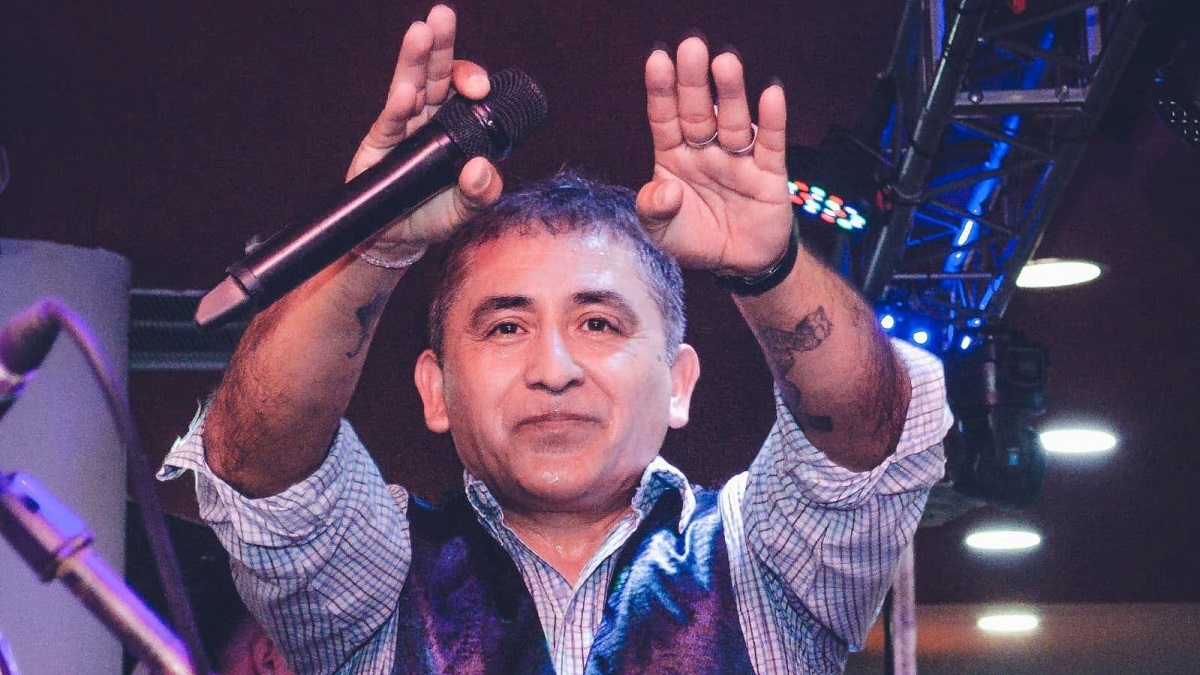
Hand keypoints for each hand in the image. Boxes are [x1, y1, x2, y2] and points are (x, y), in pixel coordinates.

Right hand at [347, 5, 503, 256]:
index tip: (480, 88)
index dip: (471, 79)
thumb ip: (483, 192)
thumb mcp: (467, 208)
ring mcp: (404, 126)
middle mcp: (430, 117)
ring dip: (415, 57)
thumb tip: (481, 168)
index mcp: (457, 124)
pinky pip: (390, 120)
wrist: (398, 238)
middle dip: (440, 44)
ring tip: (420, 30)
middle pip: (436, 73)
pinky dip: (398, 105)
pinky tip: (406, 92)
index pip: (465, 90)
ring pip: (410, 83)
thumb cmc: (436, 215)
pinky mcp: (380, 142)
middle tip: (443, 15)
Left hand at [638, 38, 791, 275]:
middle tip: (691, 46)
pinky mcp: (768, 174)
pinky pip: (771, 144)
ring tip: (725, 63)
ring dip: (731, 93)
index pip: (665, 118)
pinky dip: (772, 121)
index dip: (661, 90)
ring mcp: (737, 159)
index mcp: (673, 157)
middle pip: (698, 111)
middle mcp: (705, 150)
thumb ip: (654, 211)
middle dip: (694, 80)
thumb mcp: (661, 233)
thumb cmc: (694, 239)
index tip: (657, 60)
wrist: (737, 264)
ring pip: (734, 122)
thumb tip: (663, 189)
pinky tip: (771, 94)